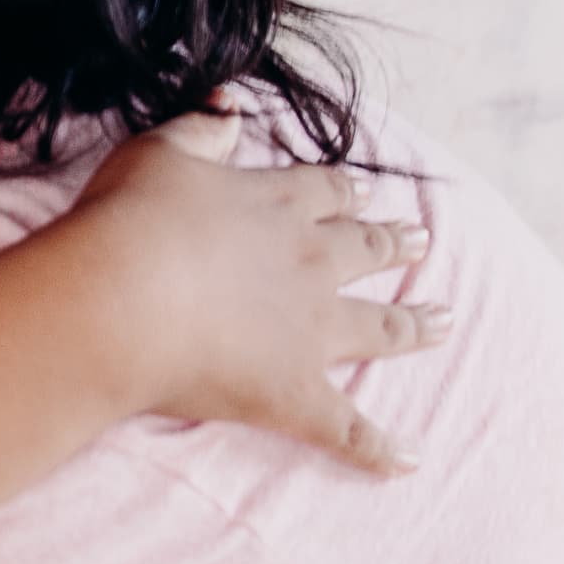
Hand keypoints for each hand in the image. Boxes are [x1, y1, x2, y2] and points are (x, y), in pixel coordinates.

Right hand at [59, 115, 445, 474]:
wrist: (120, 296)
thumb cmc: (129, 219)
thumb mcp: (159, 152)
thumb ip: (202, 128)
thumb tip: (233, 103)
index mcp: (277, 204)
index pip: (325, 193)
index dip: (345, 194)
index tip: (363, 194)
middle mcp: (308, 263)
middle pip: (364, 250)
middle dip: (393, 245)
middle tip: (422, 241)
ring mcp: (311, 331)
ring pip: (379, 327)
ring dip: (414, 327)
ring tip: (443, 322)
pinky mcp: (298, 395)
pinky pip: (349, 428)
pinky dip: (380, 448)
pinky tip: (408, 460)